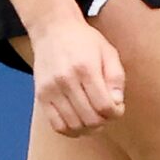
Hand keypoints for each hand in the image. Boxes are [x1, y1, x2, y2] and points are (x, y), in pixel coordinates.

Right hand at [28, 15, 126, 138]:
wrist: (52, 29)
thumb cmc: (84, 41)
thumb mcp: (108, 51)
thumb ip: (116, 78)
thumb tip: (117, 103)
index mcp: (86, 68)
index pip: (104, 106)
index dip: (115, 113)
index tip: (117, 108)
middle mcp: (66, 80)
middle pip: (90, 119)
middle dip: (104, 122)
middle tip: (107, 114)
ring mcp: (51, 89)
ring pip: (74, 125)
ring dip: (88, 129)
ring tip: (94, 119)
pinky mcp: (41, 96)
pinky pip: (56, 125)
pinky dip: (70, 130)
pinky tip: (79, 123)